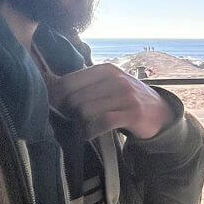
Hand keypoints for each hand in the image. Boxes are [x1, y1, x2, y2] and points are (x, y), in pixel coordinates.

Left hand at [46, 63, 171, 139]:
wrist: (159, 113)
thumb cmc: (125, 99)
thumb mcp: (106, 85)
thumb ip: (81, 83)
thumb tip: (45, 81)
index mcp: (105, 69)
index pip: (68, 82)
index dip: (57, 98)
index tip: (56, 109)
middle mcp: (115, 79)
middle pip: (75, 99)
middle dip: (70, 114)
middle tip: (72, 121)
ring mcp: (125, 95)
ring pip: (86, 112)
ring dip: (81, 124)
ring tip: (83, 127)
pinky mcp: (132, 113)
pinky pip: (101, 123)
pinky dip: (91, 132)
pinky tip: (90, 134)